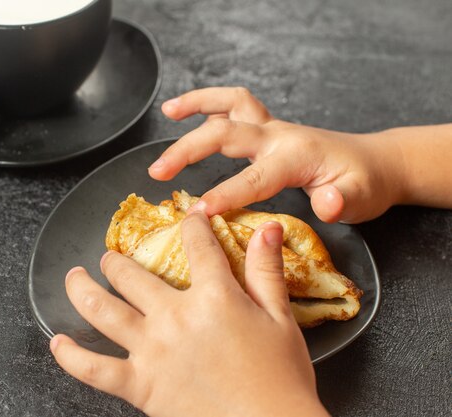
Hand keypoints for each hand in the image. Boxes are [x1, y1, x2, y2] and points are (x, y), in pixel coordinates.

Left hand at [50, 215, 328, 416]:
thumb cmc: (281, 379)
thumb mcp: (281, 319)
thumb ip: (267, 271)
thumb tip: (268, 227)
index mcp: (212, 297)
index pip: (197, 247)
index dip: (192, 225)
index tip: (188, 218)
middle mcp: (174, 318)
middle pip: (132, 276)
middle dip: (117, 260)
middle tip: (109, 257)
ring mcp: (151, 351)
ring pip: (103, 311)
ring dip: (82, 290)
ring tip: (73, 278)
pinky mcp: (140, 386)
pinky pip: (94, 370)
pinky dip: (71, 357)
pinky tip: (58, 343)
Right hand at [149, 87, 405, 222]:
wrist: (374, 162)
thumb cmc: (364, 184)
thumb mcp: (361, 199)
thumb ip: (341, 202)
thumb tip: (325, 203)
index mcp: (296, 156)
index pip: (254, 177)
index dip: (224, 194)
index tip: (198, 212)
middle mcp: (278, 135)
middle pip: (226, 132)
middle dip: (189, 150)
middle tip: (158, 171)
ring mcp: (271, 128)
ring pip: (228, 104)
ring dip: (196, 104)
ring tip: (167, 111)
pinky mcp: (266, 128)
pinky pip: (231, 106)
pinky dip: (206, 102)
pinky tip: (182, 110)